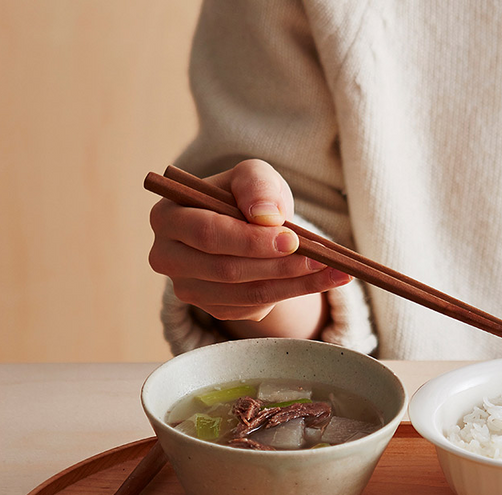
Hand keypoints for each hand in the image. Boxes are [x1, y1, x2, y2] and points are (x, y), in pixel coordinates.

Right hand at [148, 159, 350, 338]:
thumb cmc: (243, 196)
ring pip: (243, 295)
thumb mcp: (252, 177)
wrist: (243, 227)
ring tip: (334, 271)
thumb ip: (257, 185)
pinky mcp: (210, 309)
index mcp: (167, 217)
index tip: (292, 239)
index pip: (206, 234)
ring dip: (293, 285)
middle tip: (321, 259)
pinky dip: (290, 295)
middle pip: (225, 270)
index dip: (250, 240)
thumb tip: (265, 217)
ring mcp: (186, 289)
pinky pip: (252, 309)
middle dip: (278, 266)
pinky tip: (321, 281)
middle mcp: (167, 258)